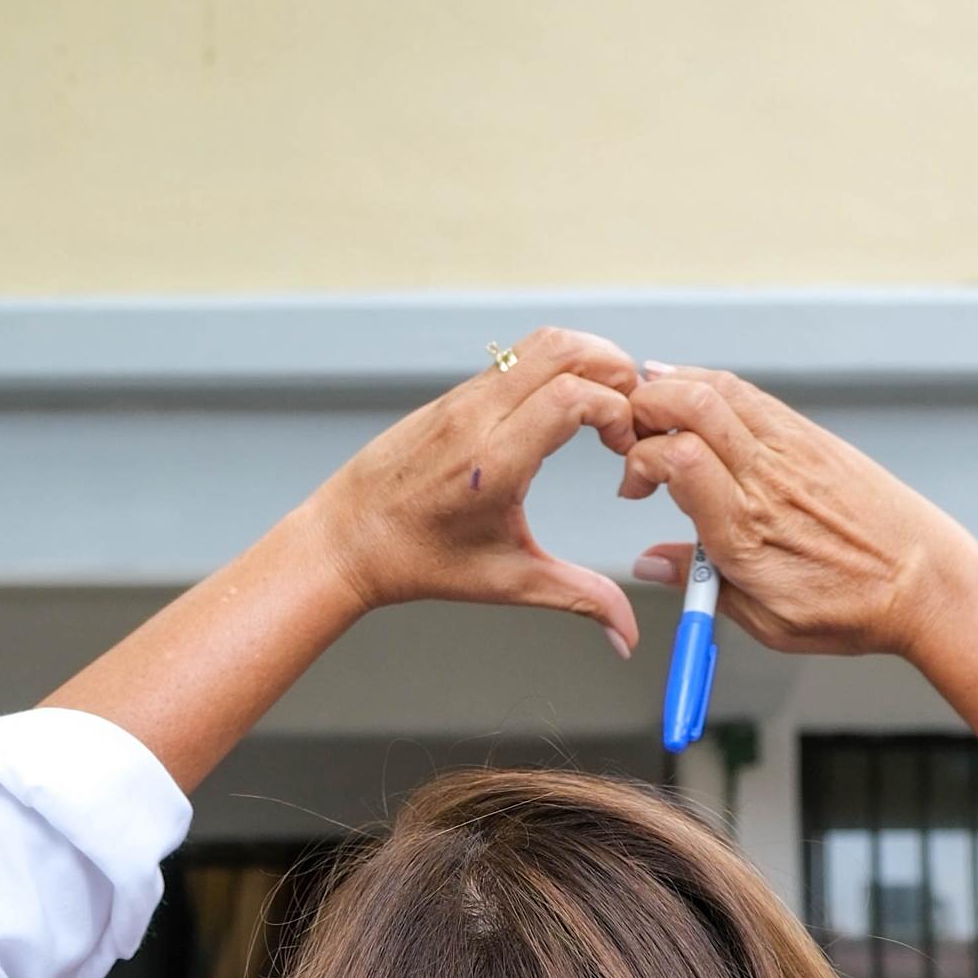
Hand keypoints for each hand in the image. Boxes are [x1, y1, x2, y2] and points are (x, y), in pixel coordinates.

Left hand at [299, 329, 640, 650]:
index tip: (626, 448)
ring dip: (587, 360)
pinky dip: (556, 368)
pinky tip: (566, 408)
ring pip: (538, 344)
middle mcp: (476, 416)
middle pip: (562, 349)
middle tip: (632, 412)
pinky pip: (515, 360)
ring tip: (607, 403)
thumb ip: (579, 598)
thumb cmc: (415, 561)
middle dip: (615, 369)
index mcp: (492, 461)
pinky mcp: (452, 396)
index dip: (618, 412)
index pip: (572, 397)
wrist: (344, 540)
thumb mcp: (507, 582)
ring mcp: (461, 399)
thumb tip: (627, 633)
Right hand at [616, 366, 977, 659]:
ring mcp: (793, 452)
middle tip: (629, 435)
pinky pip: (754, 397)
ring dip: (674, 386)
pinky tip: (696, 394)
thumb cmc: (853, 610)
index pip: (678, 459)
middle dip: (643, 408)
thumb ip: (701, 586)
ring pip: (721, 389)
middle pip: (692, 405)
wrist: (926, 583)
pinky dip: (714, 386)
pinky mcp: (814, 439)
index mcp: (746, 532)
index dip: (639, 461)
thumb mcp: (765, 620)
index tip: (634, 487)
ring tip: (650, 402)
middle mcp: (768, 481)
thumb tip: (651, 564)